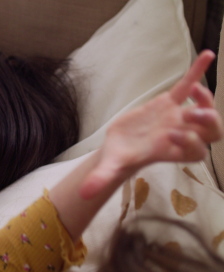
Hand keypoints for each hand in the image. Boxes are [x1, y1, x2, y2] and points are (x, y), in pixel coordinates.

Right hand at [79, 50, 222, 199]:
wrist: (122, 146)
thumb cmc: (120, 157)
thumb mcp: (111, 166)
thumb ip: (102, 177)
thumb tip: (85, 193)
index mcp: (170, 152)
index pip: (193, 152)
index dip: (189, 143)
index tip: (170, 134)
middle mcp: (180, 135)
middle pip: (211, 133)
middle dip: (207, 122)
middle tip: (191, 114)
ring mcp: (177, 117)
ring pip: (205, 110)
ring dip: (206, 101)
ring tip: (195, 91)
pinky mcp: (170, 102)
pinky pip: (188, 86)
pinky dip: (197, 72)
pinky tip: (208, 54)